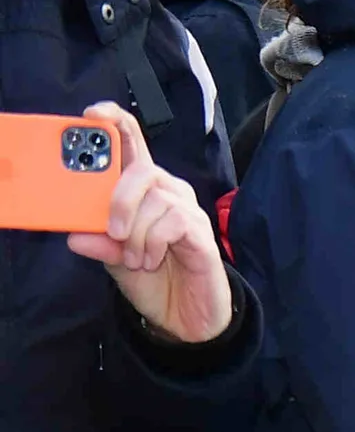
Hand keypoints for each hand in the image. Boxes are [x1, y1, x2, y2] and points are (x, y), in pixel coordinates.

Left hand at [65, 106, 227, 344]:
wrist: (184, 316)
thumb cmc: (152, 279)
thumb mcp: (113, 258)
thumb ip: (98, 241)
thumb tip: (75, 235)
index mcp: (143, 190)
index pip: (132, 142)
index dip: (115, 122)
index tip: (92, 115)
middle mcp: (169, 192)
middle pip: (143, 170)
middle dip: (120, 199)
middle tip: (112, 230)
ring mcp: (188, 211)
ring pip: (156, 200)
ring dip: (137, 232)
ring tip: (135, 257)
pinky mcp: (201, 233)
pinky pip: (175, 222)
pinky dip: (155, 242)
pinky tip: (151, 259)